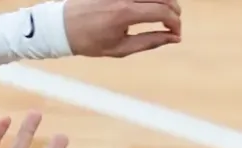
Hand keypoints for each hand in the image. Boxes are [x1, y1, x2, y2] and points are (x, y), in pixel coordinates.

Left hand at [62, 0, 181, 57]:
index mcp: (125, 13)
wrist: (64, 26)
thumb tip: (173, 39)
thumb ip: (150, 42)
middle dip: (174, 9)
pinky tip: (152, 6)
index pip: (162, 12)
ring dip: (165, 0)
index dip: (175, 23)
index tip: (177, 33)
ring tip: (165, 14)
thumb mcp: (121, 48)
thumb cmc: (92, 42)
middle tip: (175, 23)